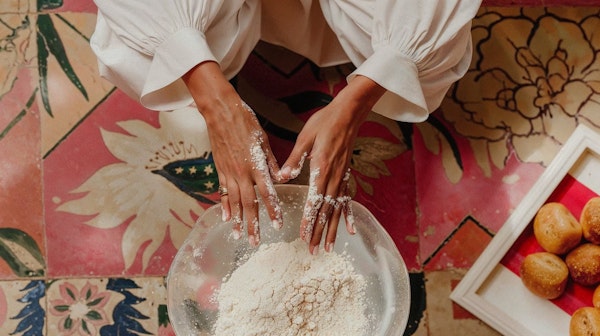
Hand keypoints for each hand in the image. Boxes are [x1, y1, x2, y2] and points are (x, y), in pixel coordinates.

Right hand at [183, 61, 281, 245]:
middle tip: (255, 242)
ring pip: (234, 202)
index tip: (277, 226)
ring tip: (239, 236)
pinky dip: (225, 206)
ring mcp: (229, 173)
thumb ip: (270, 162)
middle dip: (253, 224)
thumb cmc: (245, 122)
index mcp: (256, 165)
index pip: (267, 194)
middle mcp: (242, 173)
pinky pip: (223, 192)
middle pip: (249, 204)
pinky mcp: (220, 169)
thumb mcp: (263, 140)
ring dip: (238, 221)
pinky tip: (226, 218)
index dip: (272, 211)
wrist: (220, 112)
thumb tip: (281, 178)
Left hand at [278, 75, 385, 253]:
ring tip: (330, 248)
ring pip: (337, 210)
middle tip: (313, 251)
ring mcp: (342, 178)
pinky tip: (350, 230)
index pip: (314, 200)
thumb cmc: (324, 122)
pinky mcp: (346, 176)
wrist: (348, 113)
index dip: (310, 220)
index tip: (304, 236)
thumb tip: (281, 177)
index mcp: (321, 169)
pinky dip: (348, 217)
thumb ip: (294, 159)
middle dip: (319, 232)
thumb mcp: (305, 138)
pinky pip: (347, 200)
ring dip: (333, 230)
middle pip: (326, 211)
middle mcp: (334, 177)